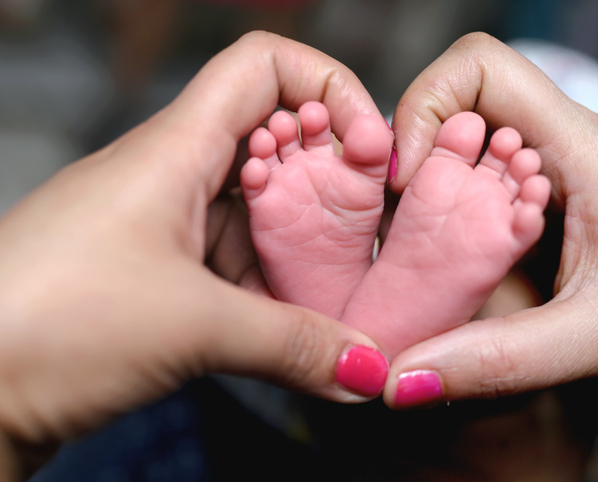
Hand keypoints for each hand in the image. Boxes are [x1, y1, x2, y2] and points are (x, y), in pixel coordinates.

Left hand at [0, 31, 388, 477]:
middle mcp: (172, 174)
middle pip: (275, 138)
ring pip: (257, 207)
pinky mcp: (156, 275)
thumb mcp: (192, 326)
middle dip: (330, 172)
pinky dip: (271, 284)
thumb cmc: (47, 322)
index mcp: (176, 148)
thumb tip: (367, 370)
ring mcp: (164, 225)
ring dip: (304, 240)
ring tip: (341, 284)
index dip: (329, 88)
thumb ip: (295, 345)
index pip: (265, 65)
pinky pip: (232, 261)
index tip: (368, 148)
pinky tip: (295, 323)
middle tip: (365, 223)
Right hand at [385, 33, 597, 406]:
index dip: (426, 106)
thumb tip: (399, 379)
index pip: (482, 66)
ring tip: (428, 240)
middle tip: (409, 223)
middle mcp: (570, 140)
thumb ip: (499, 361)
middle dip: (419, 153)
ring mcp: (562, 162)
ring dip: (436, 180)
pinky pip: (488, 171)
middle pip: (463, 100)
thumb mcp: (595, 342)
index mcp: (585, 150)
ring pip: (471, 135)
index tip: (409, 180)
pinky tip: (458, 248)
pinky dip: (457, 200)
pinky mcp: (555, 188)